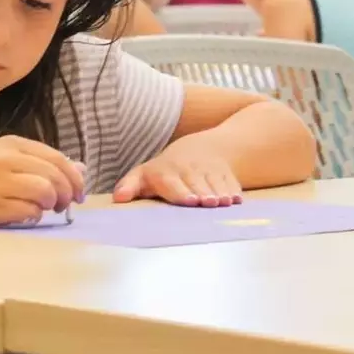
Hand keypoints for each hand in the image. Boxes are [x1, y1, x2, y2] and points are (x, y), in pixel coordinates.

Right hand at [0, 136, 84, 226]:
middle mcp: (6, 159)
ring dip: (50, 204)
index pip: (57, 159)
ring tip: (43, 209)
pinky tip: (26, 214)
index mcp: (13, 145)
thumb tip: (81, 169)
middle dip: (66, 194)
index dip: (74, 179)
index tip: (78, 193)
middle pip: (54, 176)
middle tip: (62, 205)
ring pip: (43, 191)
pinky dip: (34, 215)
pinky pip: (27, 211)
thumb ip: (43, 162)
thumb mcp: (9, 159)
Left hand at [113, 136, 242, 206]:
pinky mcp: (225, 171)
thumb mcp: (143, 175)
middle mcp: (188, 169)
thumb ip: (129, 186)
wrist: (198, 150)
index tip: (190, 201)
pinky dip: (233, 190)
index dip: (182, 193)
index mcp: (165, 173)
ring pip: (215, 183)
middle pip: (197, 185)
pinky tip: (235, 200)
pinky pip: (230, 181)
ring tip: (224, 203)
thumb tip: (118, 198)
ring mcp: (209, 169)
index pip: (173, 183)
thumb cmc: (164, 170)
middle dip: (204, 194)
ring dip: (220, 194)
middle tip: (208, 203)